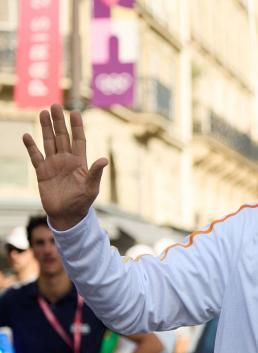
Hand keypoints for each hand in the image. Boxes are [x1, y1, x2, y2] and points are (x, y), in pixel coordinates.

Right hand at [23, 104, 107, 230]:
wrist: (67, 215)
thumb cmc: (82, 202)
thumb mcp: (91, 187)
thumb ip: (95, 172)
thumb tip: (104, 159)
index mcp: (80, 162)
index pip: (79, 140)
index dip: (77, 126)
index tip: (75, 112)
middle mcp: (66, 160)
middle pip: (62, 137)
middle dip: (59, 121)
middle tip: (55, 105)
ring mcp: (53, 165)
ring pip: (49, 142)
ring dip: (46, 128)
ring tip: (43, 113)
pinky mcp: (42, 172)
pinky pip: (36, 157)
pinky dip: (31, 147)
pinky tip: (27, 135)